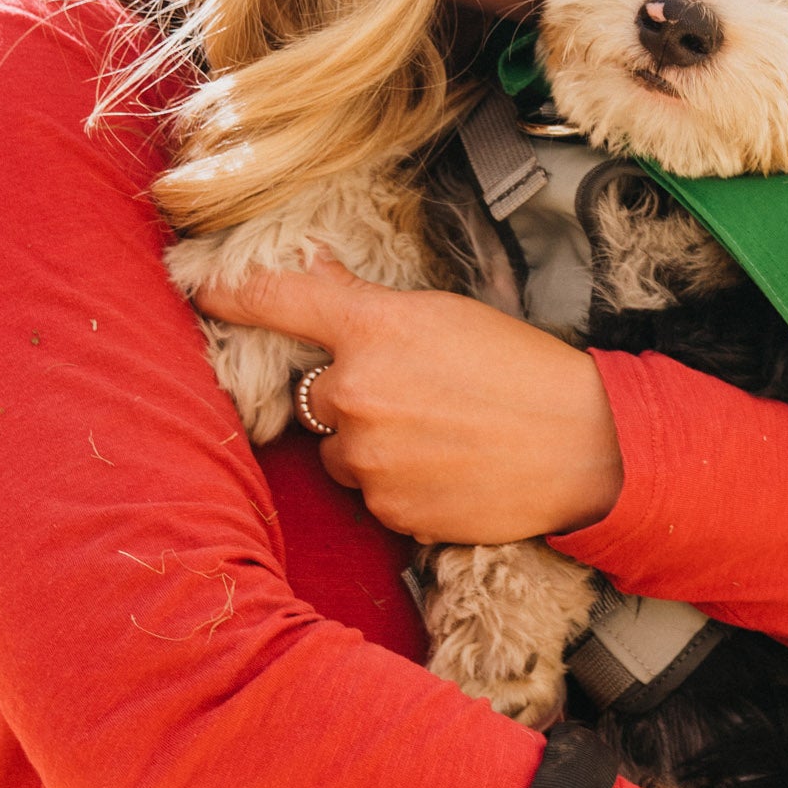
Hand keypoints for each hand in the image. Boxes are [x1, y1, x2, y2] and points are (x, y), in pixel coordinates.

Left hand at [191, 256, 624, 542]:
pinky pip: (370, 495)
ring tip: (440, 437)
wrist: (585, 446)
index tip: (202, 291)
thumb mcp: (448, 314)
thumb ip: (372, 306)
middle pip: (317, 394)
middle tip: (418, 395)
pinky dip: (397, 485)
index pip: (279, 301)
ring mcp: (369, 458)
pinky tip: (448, 470)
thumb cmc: (525, 370)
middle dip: (353, 396)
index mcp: (374, 329)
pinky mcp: (388, 510)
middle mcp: (357, 393)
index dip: (233, 295)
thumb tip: (319, 277)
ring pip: (340, 451)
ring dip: (371, 445)